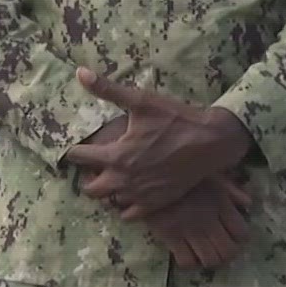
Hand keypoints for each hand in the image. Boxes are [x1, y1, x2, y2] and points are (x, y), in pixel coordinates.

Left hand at [62, 68, 254, 220]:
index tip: (78, 148)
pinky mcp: (156, 203)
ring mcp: (140, 195)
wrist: (210, 141)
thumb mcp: (140, 100)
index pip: (79, 158)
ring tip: (113, 178)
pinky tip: (130, 192)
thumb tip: (80, 72)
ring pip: (110, 202)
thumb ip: (107, 89)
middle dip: (88, 177)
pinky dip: (125, 206)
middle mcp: (123, 180)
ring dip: (108, 192)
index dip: (75, 152)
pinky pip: (129, 215)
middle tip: (95, 166)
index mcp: (115, 155)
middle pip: (90, 189)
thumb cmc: (174, 119)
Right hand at [145, 176, 254, 269]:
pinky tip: (187, 253)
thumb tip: (248, 204)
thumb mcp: (212, 174)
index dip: (240, 239)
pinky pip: (187, 261)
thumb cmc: (183, 170)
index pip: (241, 233)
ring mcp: (190, 230)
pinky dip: (190, 262)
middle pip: (228, 252)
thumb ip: (232, 190)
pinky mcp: (170, 236)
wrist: (149, 171)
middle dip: (227, 254)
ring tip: (204, 253)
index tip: (233, 236)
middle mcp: (209, 221)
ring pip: (210, 260)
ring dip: (210, 260)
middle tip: (220, 249)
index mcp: (221, 204)